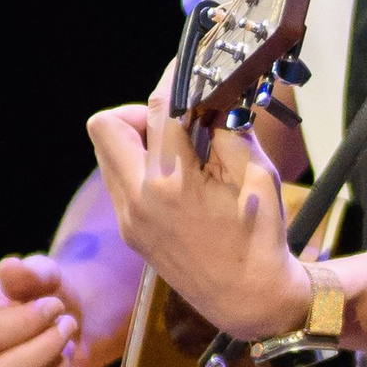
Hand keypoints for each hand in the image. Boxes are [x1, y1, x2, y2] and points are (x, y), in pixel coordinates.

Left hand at [86, 99, 313, 342]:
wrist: (248, 300)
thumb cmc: (260, 239)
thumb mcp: (259, 176)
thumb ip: (230, 129)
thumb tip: (213, 93)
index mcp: (173, 184)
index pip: (159, 108)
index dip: (175, 77)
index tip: (189, 65)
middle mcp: (139, 200)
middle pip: (107, 125)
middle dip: (140, 111)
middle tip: (176, 120)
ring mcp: (129, 218)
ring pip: (106, 151)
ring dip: (136, 138)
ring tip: (179, 149)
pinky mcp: (130, 230)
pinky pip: (117, 178)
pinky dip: (139, 165)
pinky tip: (176, 176)